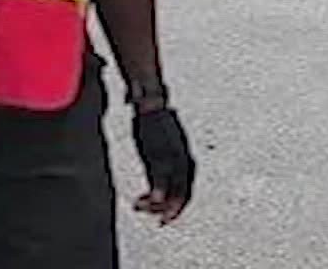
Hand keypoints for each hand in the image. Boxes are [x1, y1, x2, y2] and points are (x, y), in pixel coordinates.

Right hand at [131, 106, 194, 224]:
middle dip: (172, 211)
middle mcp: (183, 162)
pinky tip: (147, 201)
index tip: (167, 218)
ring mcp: (172, 159)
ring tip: (140, 207)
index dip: (179, 207)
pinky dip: (155, 193)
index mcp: (186, 161)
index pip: (186, 191)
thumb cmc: (156, 126)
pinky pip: (159, 180)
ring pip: (170, 190)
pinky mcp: (159, 155)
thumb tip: (157, 186)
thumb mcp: (165, 150)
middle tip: (161, 222)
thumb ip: (164, 167)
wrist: (152, 105)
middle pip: (182, 194)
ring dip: (156, 204)